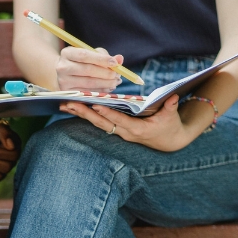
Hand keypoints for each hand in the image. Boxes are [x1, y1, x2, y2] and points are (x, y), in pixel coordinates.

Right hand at [57, 47, 123, 92]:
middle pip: (87, 70)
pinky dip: (100, 91)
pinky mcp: (67, 92)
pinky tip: (108, 88)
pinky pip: (87, 92)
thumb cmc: (80, 62)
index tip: (115, 63)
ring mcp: (63, 81)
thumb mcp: (90, 54)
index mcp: (67, 53)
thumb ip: (105, 56)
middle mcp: (62, 67)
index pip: (85, 55)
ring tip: (115, 82)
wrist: (64, 74)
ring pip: (88, 83)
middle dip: (105, 73)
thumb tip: (119, 59)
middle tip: (117, 75)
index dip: (101, 59)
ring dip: (105, 83)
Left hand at [60, 94, 200, 151]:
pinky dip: (86, 115)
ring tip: (64, 105)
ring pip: (97, 123)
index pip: (119, 120)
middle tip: (69, 104)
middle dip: (85, 113)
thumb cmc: (170, 126)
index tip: (95, 104)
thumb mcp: (171, 117)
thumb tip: (172, 96)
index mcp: (137, 129)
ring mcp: (119, 132)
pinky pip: (99, 122)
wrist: (169, 141)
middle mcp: (124, 132)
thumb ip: (170, 107)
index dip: (107, 113)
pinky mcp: (116, 129)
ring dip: (81, 114)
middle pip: (101, 123)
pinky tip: (74, 108)